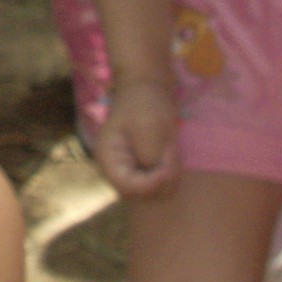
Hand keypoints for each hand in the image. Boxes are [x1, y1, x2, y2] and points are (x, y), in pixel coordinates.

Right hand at [83, 68, 184, 196]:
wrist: (149, 86)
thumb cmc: (144, 101)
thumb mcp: (148, 124)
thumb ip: (149, 153)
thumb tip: (155, 172)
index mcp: (109, 158)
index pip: (127, 187)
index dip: (149, 185)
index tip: (165, 171)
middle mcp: (117, 170)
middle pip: (141, 194)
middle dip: (161, 178)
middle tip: (170, 152)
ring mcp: (131, 171)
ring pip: (155, 192)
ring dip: (169, 175)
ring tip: (171, 149)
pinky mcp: (145, 169)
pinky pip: (161, 183)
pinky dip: (171, 172)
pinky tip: (171, 151)